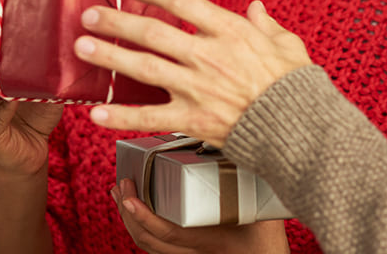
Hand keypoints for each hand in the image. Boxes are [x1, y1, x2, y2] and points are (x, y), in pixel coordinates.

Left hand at [73, 0, 311, 146]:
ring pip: (143, 68)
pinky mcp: (192, 119)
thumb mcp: (288, 44)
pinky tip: (96, 112)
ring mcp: (197, 88)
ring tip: (82, 47)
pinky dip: (121, 115)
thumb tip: (255, 9)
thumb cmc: (296, 85)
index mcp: (230, 32)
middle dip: (117, 21)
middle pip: (152, 33)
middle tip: (90, 14)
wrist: (299, 128)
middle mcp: (208, 56)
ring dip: (109, 56)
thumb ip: (267, 25)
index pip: (183, 2)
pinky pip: (149, 117)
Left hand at [110, 177, 288, 253]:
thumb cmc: (266, 235)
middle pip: (148, 240)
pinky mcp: (189, 252)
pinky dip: (142, 227)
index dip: (144, 216)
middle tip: (121, 185)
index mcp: (206, 240)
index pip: (166, 232)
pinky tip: (140, 212)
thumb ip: (245, 177)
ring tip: (122, 196)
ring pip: (149, 245)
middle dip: (128, 214)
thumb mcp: (259, 205)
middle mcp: (192, 251)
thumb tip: (225, 143)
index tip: (129, 196)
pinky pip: (157, 245)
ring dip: (130, 220)